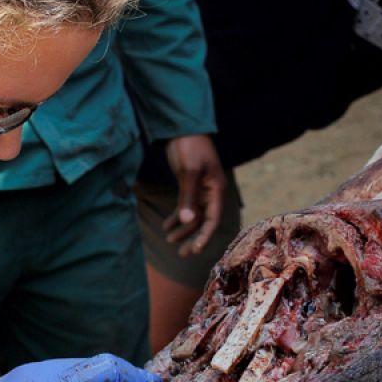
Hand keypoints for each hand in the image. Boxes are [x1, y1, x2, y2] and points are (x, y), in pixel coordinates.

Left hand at [163, 134, 227, 256]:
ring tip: (168, 239)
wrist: (183, 128)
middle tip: (181, 254)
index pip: (213, 219)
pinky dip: (177, 216)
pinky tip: (165, 225)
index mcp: (216, 190)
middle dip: (193, 237)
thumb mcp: (188, 172)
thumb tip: (188, 222)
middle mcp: (211, 193)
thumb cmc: (190, 147)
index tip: (194, 250)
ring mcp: (201, 190)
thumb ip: (188, 197)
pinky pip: (186, 206)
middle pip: (204, 222)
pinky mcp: (190, 185)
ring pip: (194, 216)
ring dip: (182, 228)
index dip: (205, 237)